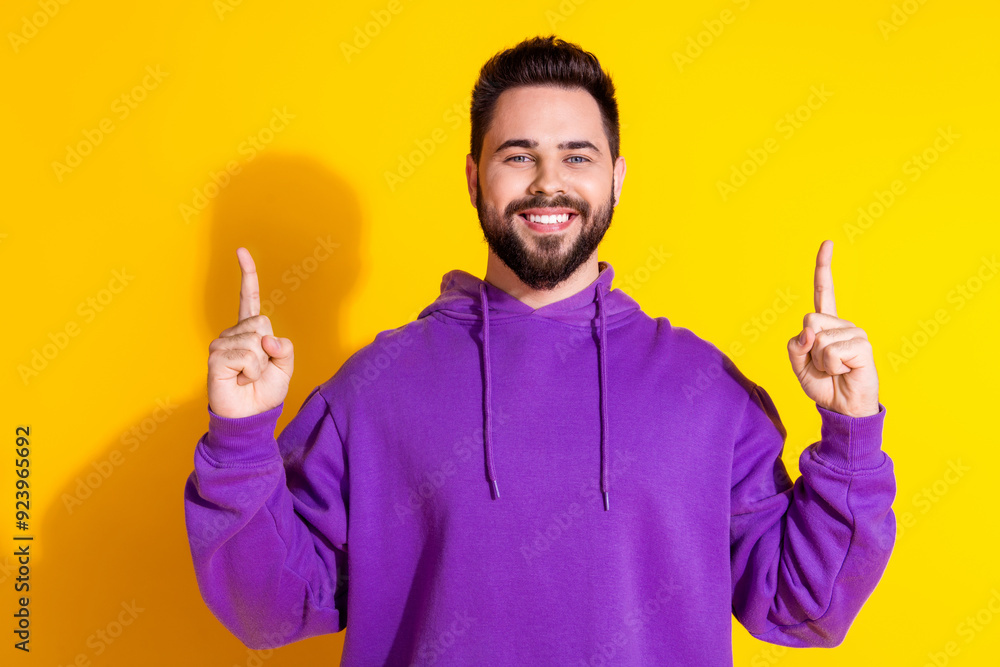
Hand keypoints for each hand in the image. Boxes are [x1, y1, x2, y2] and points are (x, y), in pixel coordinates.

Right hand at [207, 247, 294, 418]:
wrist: (250, 416)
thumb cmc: (264, 392)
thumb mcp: (285, 367)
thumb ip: (284, 348)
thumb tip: (266, 338)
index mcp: (250, 332)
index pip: (249, 299)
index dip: (247, 275)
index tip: (241, 251)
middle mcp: (233, 334)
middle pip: (262, 323)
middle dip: (269, 349)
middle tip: (258, 369)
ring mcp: (221, 344)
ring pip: (256, 340)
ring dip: (260, 365)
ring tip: (248, 377)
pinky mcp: (215, 357)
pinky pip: (247, 355)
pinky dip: (252, 371)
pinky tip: (240, 379)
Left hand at [787, 240, 879, 417]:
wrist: (842, 407)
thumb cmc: (822, 384)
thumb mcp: (798, 363)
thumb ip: (796, 344)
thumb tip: (810, 331)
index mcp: (826, 324)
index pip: (824, 291)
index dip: (824, 267)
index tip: (828, 243)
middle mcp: (842, 324)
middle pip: (810, 320)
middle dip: (808, 347)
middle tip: (823, 363)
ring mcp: (855, 333)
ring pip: (820, 339)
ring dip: (821, 361)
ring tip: (835, 369)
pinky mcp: (863, 346)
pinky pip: (833, 351)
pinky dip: (832, 366)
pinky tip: (844, 371)